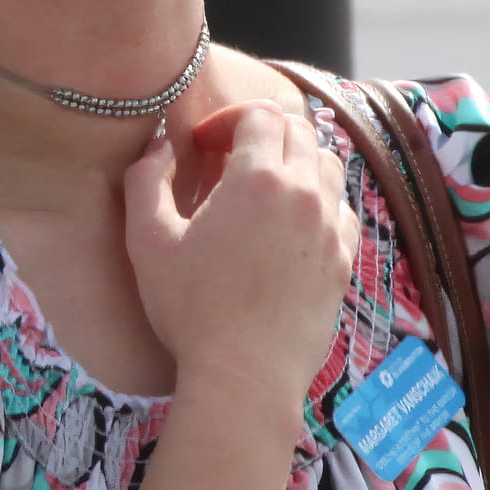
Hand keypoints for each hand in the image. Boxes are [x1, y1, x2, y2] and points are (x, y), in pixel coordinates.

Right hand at [123, 101, 357, 399]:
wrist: (244, 375)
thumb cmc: (189, 309)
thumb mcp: (147, 240)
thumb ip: (145, 179)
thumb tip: (160, 146)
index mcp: (257, 178)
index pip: (258, 114)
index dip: (226, 120)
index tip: (203, 147)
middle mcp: (303, 193)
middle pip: (298, 132)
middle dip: (262, 134)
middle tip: (229, 162)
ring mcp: (330, 228)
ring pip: (327, 165)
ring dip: (295, 162)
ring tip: (263, 189)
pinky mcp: (344, 261)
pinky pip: (342, 208)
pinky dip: (320, 201)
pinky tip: (291, 225)